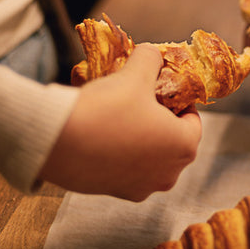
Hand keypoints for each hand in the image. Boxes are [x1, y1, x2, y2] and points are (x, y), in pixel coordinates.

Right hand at [39, 44, 201, 200]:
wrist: (56, 141)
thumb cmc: (105, 109)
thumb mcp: (134, 74)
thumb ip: (151, 59)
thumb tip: (153, 55)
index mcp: (183, 147)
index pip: (193, 120)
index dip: (179, 101)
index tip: (163, 90)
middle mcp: (169, 174)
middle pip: (173, 140)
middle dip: (160, 120)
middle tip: (141, 100)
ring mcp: (142, 188)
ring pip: (150, 156)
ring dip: (141, 137)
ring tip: (119, 115)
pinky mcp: (116, 193)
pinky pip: (127, 169)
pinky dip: (121, 153)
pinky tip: (102, 133)